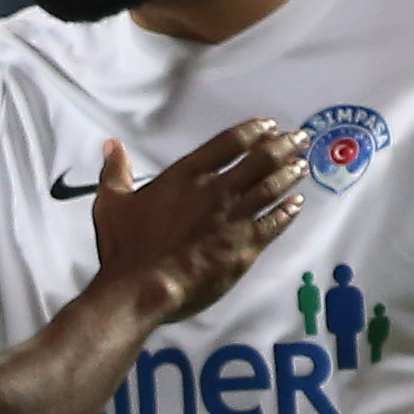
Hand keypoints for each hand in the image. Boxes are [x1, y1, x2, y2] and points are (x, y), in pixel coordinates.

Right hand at [89, 117, 305, 321]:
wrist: (143, 288)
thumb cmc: (126, 248)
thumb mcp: (111, 204)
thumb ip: (115, 171)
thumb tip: (112, 146)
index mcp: (186, 176)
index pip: (229, 143)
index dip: (253, 130)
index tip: (268, 126)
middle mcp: (216, 191)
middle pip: (261, 159)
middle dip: (284, 146)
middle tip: (299, 139)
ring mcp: (235, 218)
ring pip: (273, 187)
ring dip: (291, 173)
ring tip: (302, 165)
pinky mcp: (245, 245)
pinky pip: (276, 222)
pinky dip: (289, 211)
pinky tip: (297, 204)